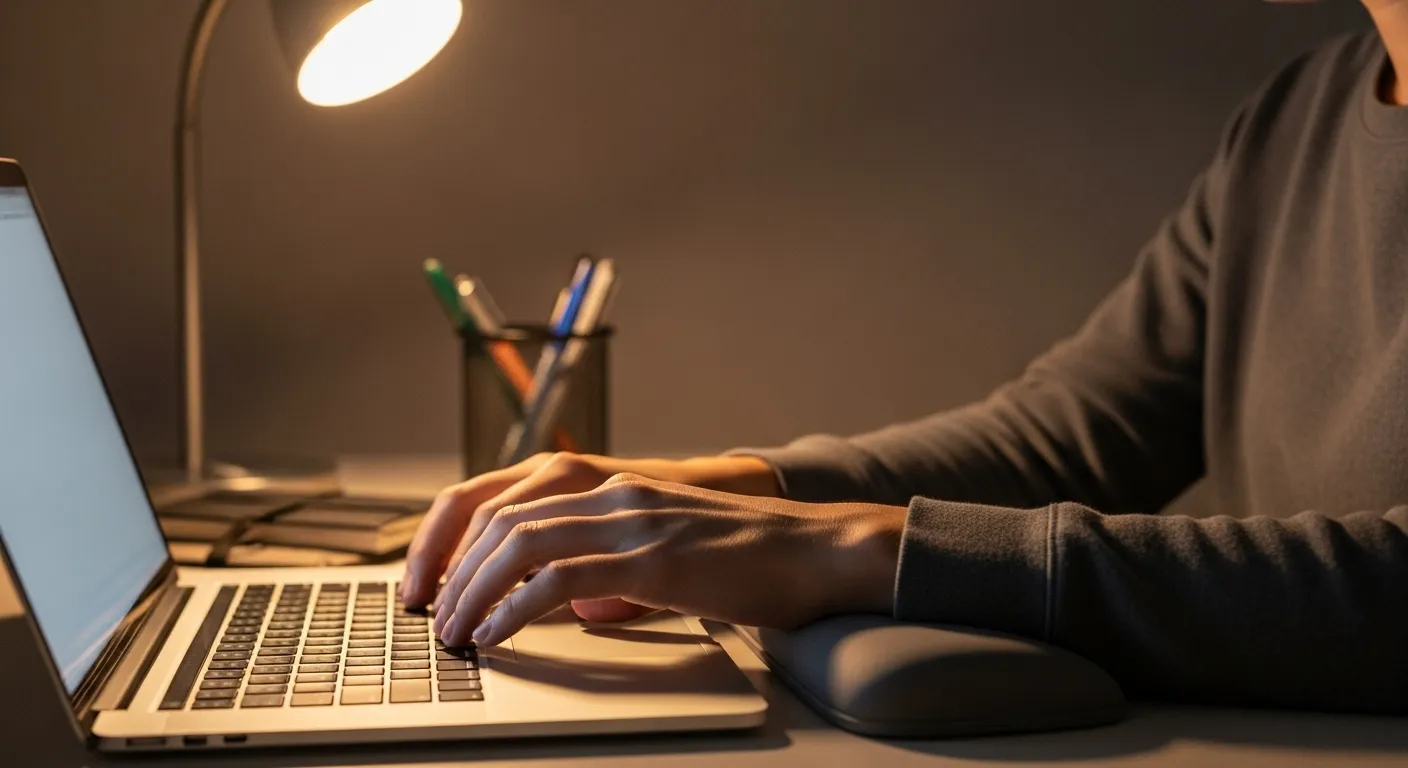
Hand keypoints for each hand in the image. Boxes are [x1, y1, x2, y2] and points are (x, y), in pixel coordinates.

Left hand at [432, 473, 905, 647]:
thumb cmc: (742, 554)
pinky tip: (497, 635)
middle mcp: (612, 489)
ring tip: (455, 631)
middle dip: (448, 567)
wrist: (814, 550)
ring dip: (473, 590)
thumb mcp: (660, 543)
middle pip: (498, 515)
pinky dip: (514, 609)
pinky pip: (560, 581)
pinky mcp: (652, 560)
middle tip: (430, 613)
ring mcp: (631, 520)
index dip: (448, 533)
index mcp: (609, 482)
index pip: (500, 493)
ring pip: (520, 543)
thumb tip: (564, 602)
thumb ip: (607, 561)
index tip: (424, 577)